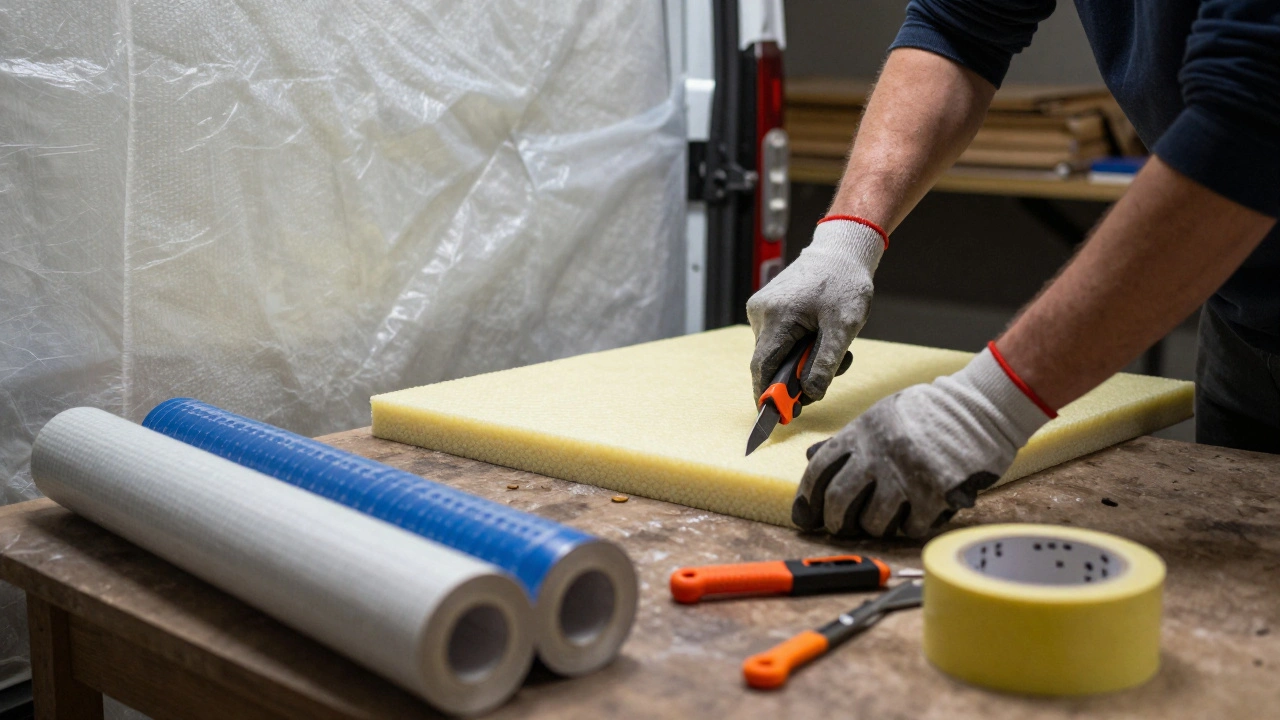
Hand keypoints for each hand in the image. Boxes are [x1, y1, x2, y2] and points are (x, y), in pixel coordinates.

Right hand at [746, 217, 885, 402]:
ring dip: (800, 360)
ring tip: (832, 346)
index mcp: (776, 316)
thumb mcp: (844, 327)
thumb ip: (825, 363)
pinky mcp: (768, 308)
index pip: (762, 367)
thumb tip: (810, 394)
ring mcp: (762, 309)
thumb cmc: (844, 284)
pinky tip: (820, 335)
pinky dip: (798, 346)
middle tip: (828, 376)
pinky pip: (778, 339)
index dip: (767, 394)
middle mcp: (761, 312)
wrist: (840, 251)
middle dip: (795, 376)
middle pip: (769, 361)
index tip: (775, 416)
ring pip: (775, 351)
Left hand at [792, 344, 1053, 537]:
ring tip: (879, 521)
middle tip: (837, 528)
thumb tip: (812, 458)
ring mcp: (905, 475)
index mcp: (862, 432)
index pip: (819, 470)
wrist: (980, 408)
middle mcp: (878, 454)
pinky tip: (913, 518)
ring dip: (872, 527)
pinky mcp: (933, 494)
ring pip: (872, 520)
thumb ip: (849, 439)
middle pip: (838, 500)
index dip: (806, 497)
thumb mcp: (882, 414)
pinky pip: (910, 527)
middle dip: (833, 521)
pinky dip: (907, 528)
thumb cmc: (930, 412)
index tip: (804, 514)